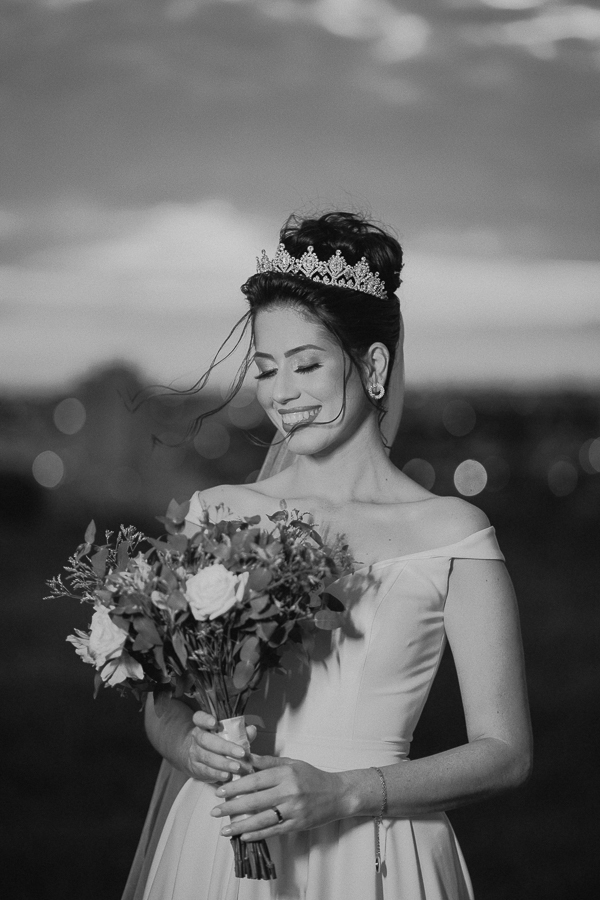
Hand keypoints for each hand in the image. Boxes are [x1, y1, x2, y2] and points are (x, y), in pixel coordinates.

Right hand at [183, 711, 256, 783]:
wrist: (192, 757)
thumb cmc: (214, 741)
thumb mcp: (224, 733)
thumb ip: (239, 731)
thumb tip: (251, 730)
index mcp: (202, 725)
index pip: (199, 718)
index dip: (205, 719)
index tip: (214, 722)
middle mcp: (195, 738)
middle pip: (206, 740)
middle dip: (224, 747)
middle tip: (241, 753)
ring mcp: (193, 754)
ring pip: (207, 757)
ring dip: (224, 763)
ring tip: (238, 767)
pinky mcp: (195, 769)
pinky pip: (206, 771)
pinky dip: (218, 774)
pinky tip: (228, 776)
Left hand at [209, 754, 346, 839]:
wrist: (338, 794)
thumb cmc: (312, 776)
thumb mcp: (292, 763)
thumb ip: (268, 762)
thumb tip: (246, 758)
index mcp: (286, 773)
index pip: (255, 779)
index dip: (236, 785)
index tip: (220, 790)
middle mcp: (289, 791)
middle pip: (255, 800)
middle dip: (232, 806)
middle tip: (215, 811)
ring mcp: (293, 810)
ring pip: (262, 819)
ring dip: (241, 825)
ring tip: (224, 829)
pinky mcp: (297, 824)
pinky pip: (273, 830)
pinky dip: (257, 834)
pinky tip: (243, 836)